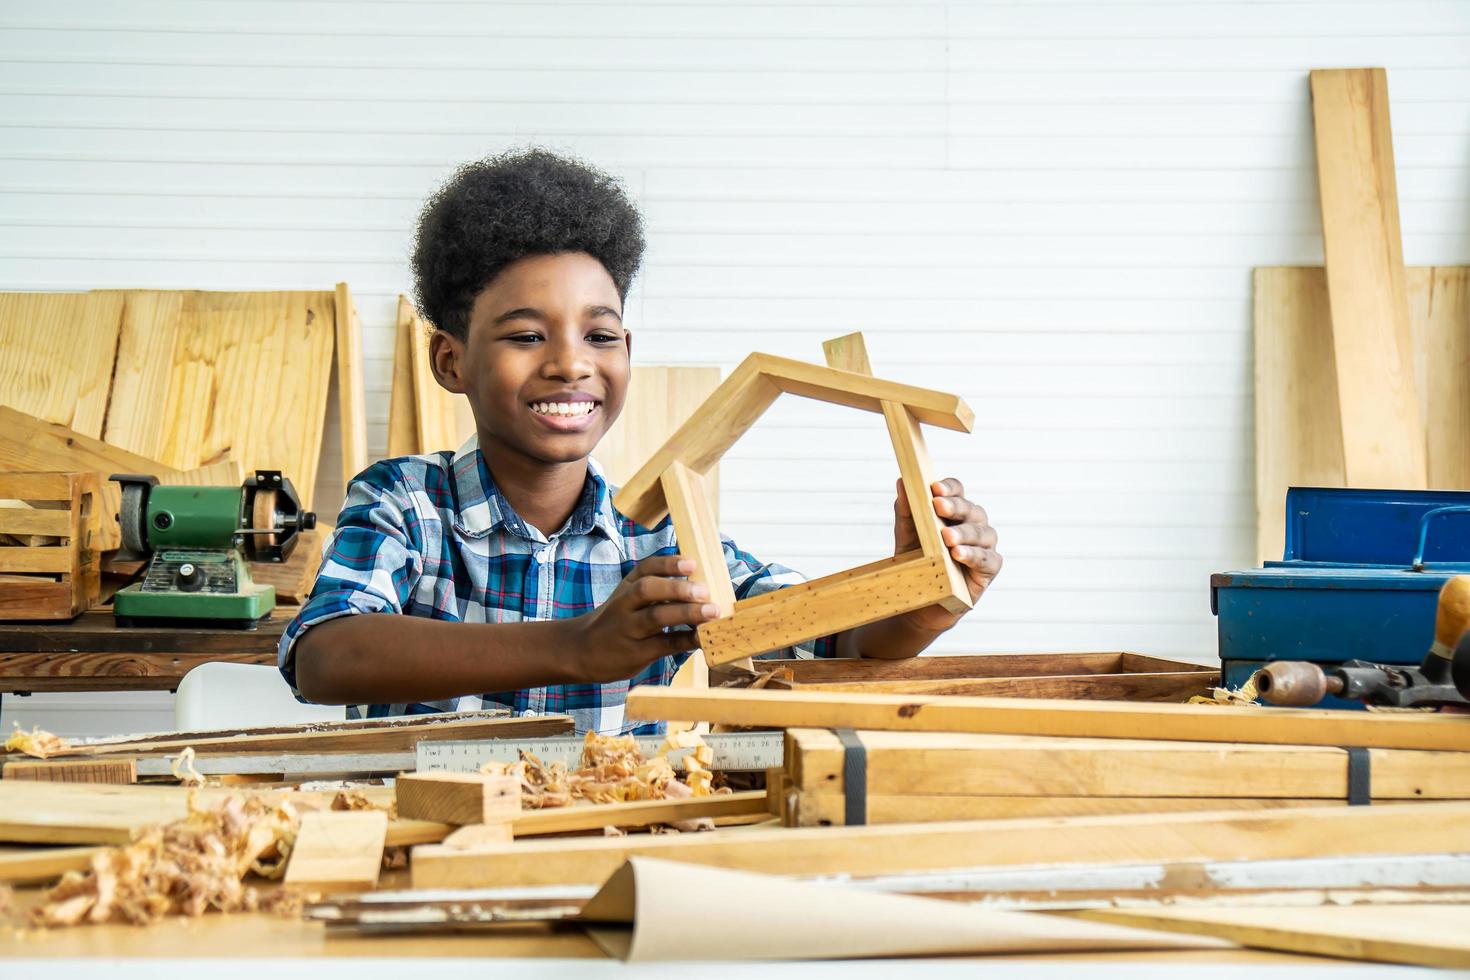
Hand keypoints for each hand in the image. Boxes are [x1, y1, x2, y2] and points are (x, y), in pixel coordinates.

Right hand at [562, 555, 720, 683]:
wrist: (580, 651)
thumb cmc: (614, 621)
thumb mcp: (625, 598)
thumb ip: (654, 590)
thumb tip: (699, 583)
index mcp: (625, 587)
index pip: (645, 568)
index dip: (668, 564)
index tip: (691, 563)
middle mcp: (624, 605)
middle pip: (647, 590)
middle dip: (676, 588)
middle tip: (704, 590)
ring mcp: (629, 629)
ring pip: (656, 617)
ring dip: (686, 613)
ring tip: (711, 612)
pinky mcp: (636, 653)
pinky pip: (664, 644)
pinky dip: (686, 640)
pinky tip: (703, 637)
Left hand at [892, 477, 1000, 632]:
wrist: (920, 600)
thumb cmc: (917, 561)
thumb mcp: (906, 535)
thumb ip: (906, 510)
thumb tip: (902, 482)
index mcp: (955, 512)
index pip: (957, 491)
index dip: (948, 488)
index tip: (934, 489)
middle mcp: (973, 525)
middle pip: (972, 509)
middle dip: (955, 507)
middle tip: (938, 506)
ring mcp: (984, 546)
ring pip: (982, 533)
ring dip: (964, 533)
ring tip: (947, 537)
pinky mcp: (989, 568)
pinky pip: (987, 559)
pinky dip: (973, 555)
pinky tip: (958, 555)